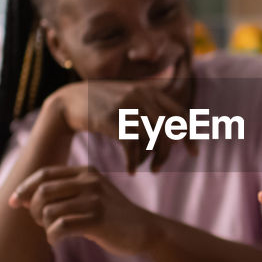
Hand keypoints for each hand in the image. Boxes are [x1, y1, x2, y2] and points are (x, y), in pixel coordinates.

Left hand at [9, 165, 157, 255]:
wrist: (145, 230)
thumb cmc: (112, 217)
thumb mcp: (90, 197)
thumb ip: (62, 194)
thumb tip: (21, 199)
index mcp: (86, 172)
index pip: (44, 174)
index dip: (24, 188)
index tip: (13, 202)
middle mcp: (89, 181)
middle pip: (42, 192)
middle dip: (33, 210)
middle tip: (41, 222)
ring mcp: (94, 199)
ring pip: (49, 211)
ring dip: (44, 226)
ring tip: (53, 232)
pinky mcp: (98, 219)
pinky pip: (60, 227)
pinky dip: (52, 236)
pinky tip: (57, 240)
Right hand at [49, 80, 196, 172]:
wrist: (68, 101)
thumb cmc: (101, 104)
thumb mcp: (128, 96)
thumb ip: (150, 106)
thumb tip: (173, 130)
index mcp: (150, 91)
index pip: (180, 114)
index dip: (190, 135)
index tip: (193, 153)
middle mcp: (142, 96)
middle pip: (169, 130)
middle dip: (167, 153)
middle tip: (158, 169)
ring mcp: (127, 107)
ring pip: (152, 139)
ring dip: (149, 160)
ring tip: (142, 168)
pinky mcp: (112, 120)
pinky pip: (132, 147)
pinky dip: (133, 162)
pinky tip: (129, 171)